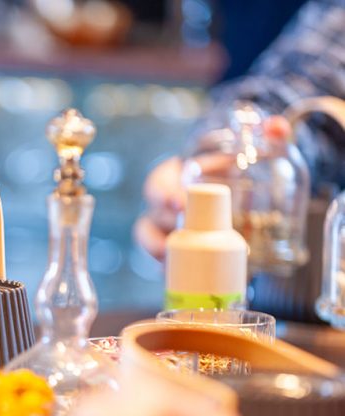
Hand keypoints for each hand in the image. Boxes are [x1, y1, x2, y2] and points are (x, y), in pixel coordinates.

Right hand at [133, 115, 292, 260]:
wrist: (227, 192)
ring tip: (171, 260)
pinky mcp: (172, 250)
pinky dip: (165, 267)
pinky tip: (177, 274)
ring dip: (156, 250)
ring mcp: (165, 228)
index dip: (164, 193)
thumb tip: (279, 128)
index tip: (179, 202)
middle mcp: (164, 204)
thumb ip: (266, 135)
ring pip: (149, 239)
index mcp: (173, 178)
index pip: (158, 184)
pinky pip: (160, 260)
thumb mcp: (241, 153)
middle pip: (155, 214)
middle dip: (165, 226)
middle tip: (184, 234)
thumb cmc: (228, 171)